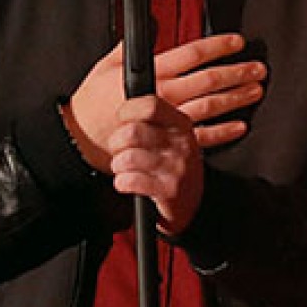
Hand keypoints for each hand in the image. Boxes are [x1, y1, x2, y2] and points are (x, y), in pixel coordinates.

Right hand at [64, 33, 263, 170]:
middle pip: (209, 79)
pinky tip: (239, 126)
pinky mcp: (168, 141)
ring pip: (211, 105)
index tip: (236, 42)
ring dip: (236, 98)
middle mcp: (163, 96)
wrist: (82, 139)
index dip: (218, 46)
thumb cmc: (93, 101)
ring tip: (255, 90)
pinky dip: (223, 132)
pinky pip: (202, 137)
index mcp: (150, 73)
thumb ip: (130, 45)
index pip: (191, 54)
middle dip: (237, 72)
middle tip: (257, 68)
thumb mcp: (106, 65)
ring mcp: (168, 121)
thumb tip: (152, 22)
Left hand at [107, 96, 238, 233]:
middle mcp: (181, 143)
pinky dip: (122, 182)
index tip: (122, 120)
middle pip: (132, 132)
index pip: (150, 105)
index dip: (127, 111)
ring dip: (119, 164)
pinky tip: (129, 182)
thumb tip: (123, 103)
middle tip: (121, 150)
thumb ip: (150, 118)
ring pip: (127, 157)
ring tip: (125, 168)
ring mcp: (176, 168)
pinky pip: (129, 180)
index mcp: (181, 123)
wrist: (190, 203)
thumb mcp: (169, 136)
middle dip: (116, 143)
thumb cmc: (171, 165)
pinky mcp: (168, 190)